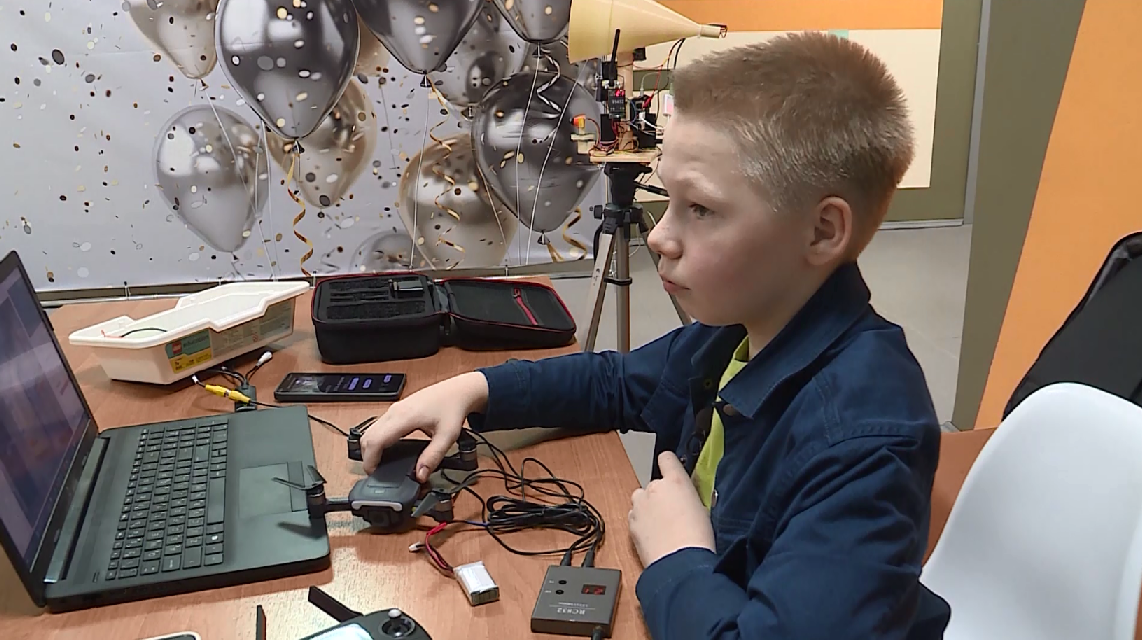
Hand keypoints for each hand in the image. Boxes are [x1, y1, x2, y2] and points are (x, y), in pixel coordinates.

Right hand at [359, 371, 488, 480]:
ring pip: (371, 430)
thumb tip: (420, 475)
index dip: (369, 460)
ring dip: (370, 448)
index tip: (373, 473)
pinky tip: (387, 450)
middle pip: (367, 436)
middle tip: (376, 473)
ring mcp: (394, 409)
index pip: (375, 440)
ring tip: (380, 464)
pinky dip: (376, 440)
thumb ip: (433, 457)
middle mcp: (394, 411)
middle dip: (367, 456)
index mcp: (404, 417)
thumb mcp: (447, 436)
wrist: (457, 391)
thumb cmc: (452, 408)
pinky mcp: (397, 409)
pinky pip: (378, 426)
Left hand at [628, 452, 715, 566]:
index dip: (668, 464)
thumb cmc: (697, 539)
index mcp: (675, 481)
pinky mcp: (630, 523)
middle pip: (654, 484)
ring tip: (663, 526)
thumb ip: (689, 496)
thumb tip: (686, 496)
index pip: (666, 458)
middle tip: (673, 513)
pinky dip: (641, 523)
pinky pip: (635, 517)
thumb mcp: (702, 510)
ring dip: (648, 508)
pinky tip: (655, 536)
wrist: (679, 563)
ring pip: (641, 500)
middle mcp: (654, 488)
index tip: (670, 470)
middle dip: (660, 495)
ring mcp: (639, 505)